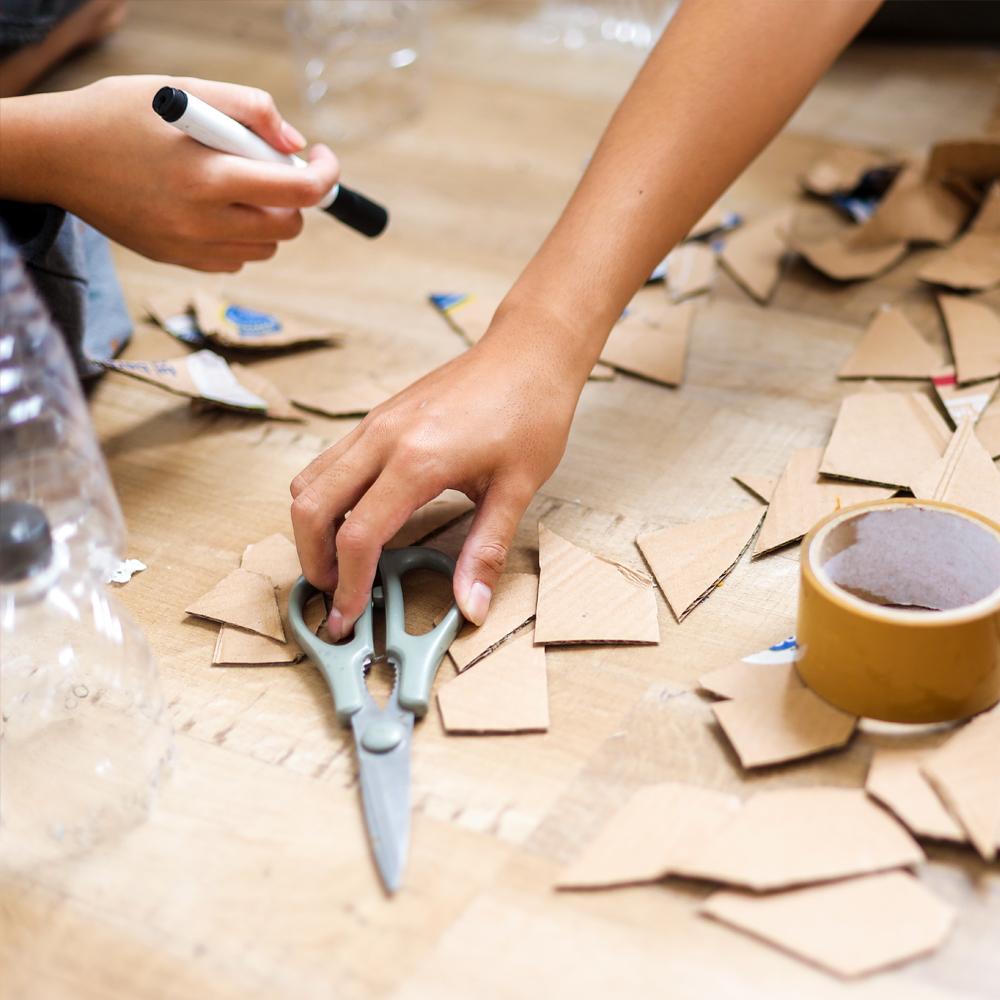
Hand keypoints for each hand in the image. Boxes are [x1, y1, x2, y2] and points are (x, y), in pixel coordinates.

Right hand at [1, 75, 338, 270]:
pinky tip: (211, 207)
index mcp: (210, 175)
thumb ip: (251, 109)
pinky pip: (236, 261)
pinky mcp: (179, 261)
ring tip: (235, 184)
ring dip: (268, 218)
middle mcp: (203, 221)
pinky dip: (239, 237)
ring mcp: (191, 248)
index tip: (323, 159)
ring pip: (266, 248)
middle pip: (290, 226)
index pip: (301, 191)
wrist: (58, 155)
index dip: (326, 175)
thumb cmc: (123, 114)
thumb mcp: (186, 89)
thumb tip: (295, 144)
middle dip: (294, 196)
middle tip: (271, 167)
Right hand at [290, 304, 585, 635]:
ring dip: (312, 528)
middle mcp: (383, 438)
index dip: (347, 585)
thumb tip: (472, 606)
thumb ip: (485, 551)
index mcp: (417, 460)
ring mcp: (375, 423)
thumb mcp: (517, 488)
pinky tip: (358, 518)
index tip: (347, 616)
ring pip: (309, 480)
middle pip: (310, 507)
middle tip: (334, 593)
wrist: (529, 351)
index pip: (358, 536)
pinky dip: (325, 497)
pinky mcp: (378, 417)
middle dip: (312, 559)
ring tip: (340, 562)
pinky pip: (329, 461)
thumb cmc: (530, 410)